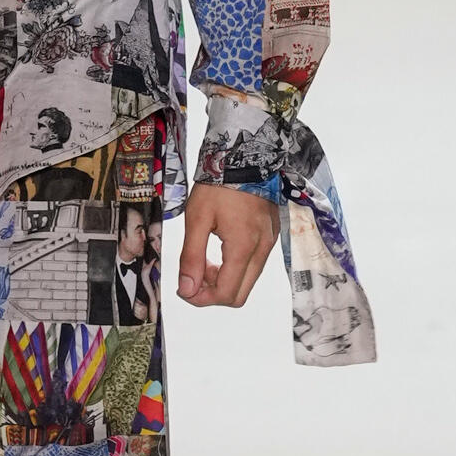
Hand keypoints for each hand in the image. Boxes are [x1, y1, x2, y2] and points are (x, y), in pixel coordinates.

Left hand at [177, 183, 279, 307]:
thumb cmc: (218, 185)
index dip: (202, 299)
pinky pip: (253, 264)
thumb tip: (187, 290)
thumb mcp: (196, 220)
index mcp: (243, 247)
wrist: (244, 156)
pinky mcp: (270, 236)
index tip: (185, 288)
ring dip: (223, 279)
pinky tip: (218, 250)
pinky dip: (235, 267)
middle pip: (240, 295)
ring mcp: (269, 243)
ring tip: (204, 259)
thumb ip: (191, 257)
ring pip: (247, 281)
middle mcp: (262, 250)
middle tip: (194, 274)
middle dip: (213, 292)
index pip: (227, 294)